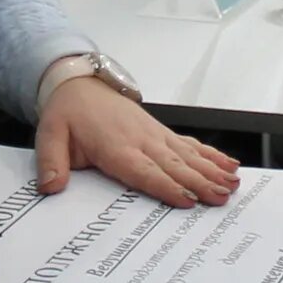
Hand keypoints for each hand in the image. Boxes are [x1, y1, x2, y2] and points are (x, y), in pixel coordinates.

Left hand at [37, 79, 240, 205]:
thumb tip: (50, 186)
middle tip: (222, 197)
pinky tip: (229, 164)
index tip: (187, 199)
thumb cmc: (68, 112)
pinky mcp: (161, 132)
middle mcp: (140, 140)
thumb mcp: (49, 136)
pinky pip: (189, 144)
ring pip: (188, 155)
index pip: (143, 170)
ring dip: (212, 169)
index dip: (166, 186)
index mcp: (114, 145)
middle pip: (174, 165)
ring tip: (233, 183)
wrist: (79, 83)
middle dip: (200, 182)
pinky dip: (210, 154)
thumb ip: (51, 162)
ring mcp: (154, 134)